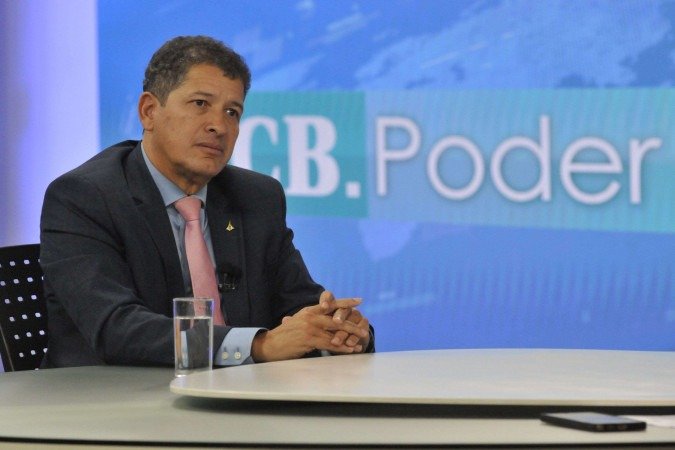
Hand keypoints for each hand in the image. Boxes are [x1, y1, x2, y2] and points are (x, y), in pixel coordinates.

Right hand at [251, 292, 367, 361]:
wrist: (270, 344)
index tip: (359, 301)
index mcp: (309, 310)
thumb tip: (321, 314)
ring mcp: (310, 327)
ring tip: (360, 342)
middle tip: (364, 327)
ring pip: (335, 332)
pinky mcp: (309, 339)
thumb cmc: (285, 335)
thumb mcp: (297, 321)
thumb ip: (310, 318)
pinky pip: (329, 343)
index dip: (345, 302)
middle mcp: (311, 316)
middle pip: (337, 318)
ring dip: (349, 338)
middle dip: (352, 323)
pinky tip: (349, 349)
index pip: (330, 304)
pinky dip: (341, 347)